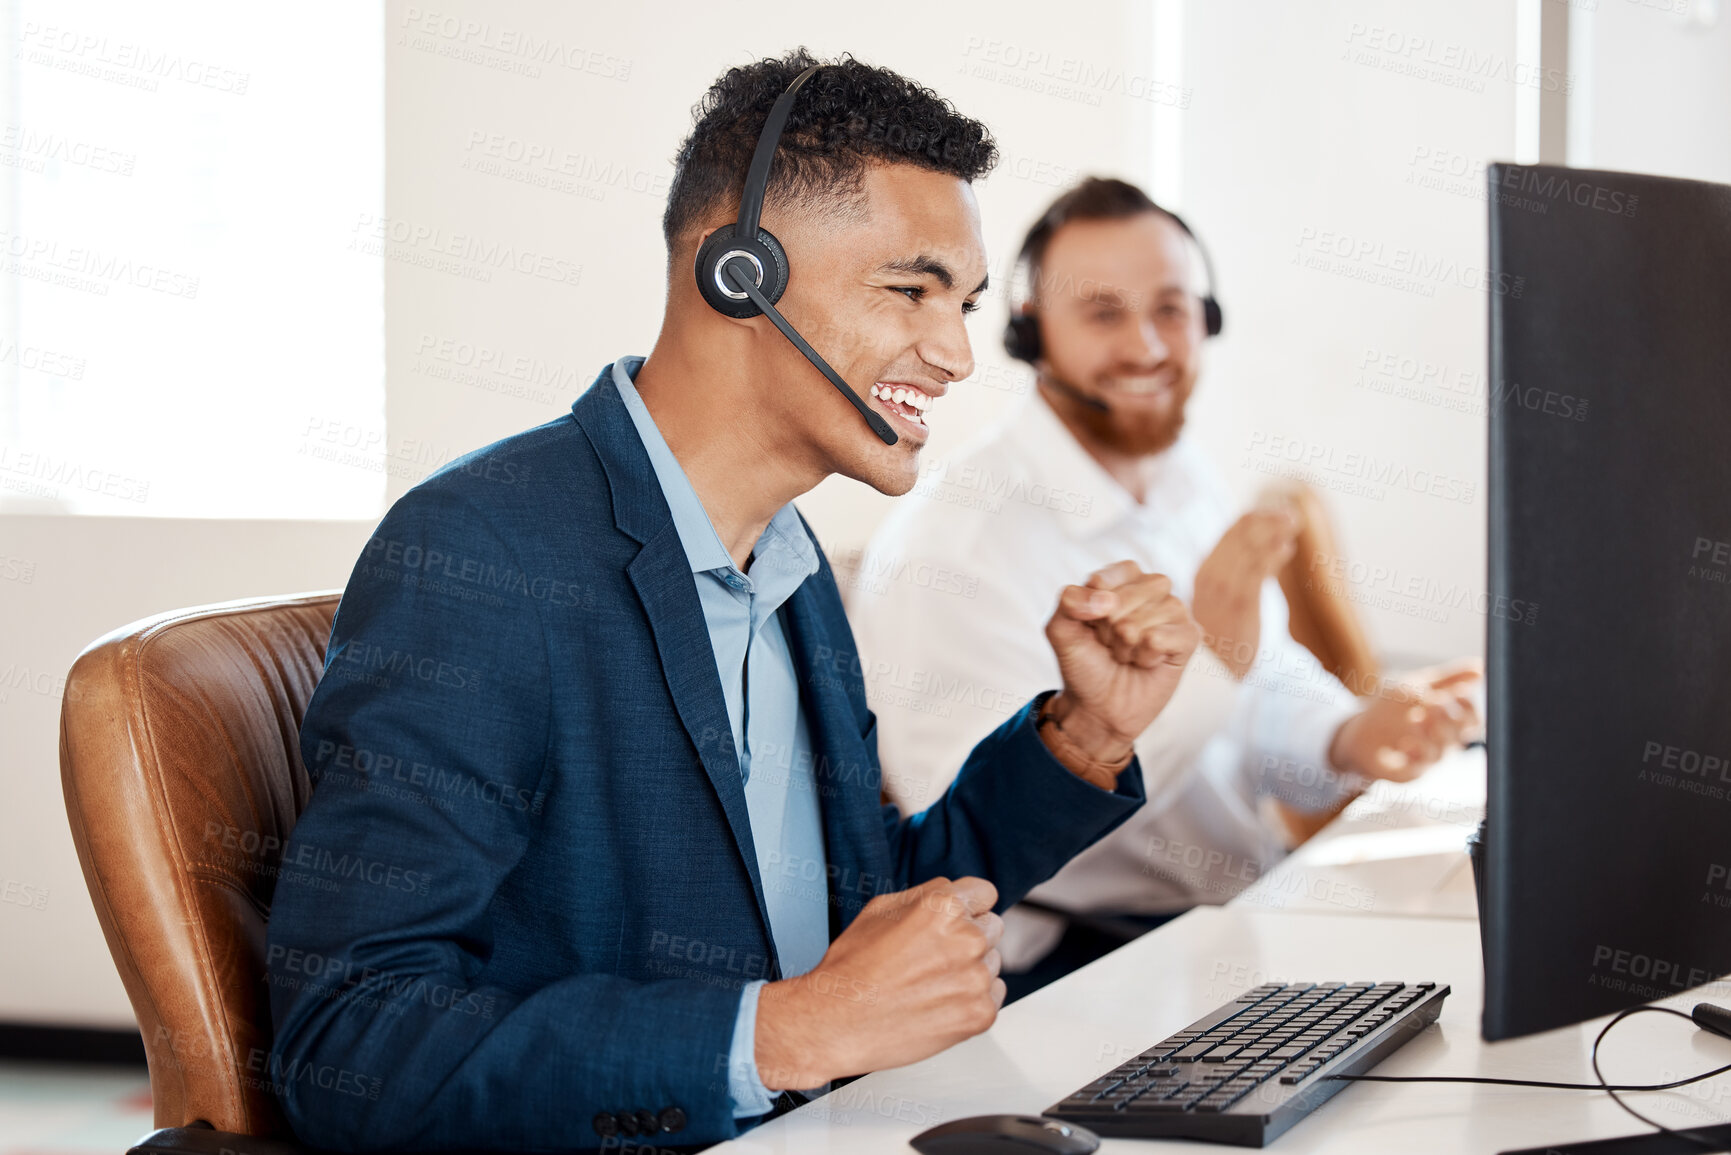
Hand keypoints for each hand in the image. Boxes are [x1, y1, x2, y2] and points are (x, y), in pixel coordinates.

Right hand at [753, 876, 1003, 1089]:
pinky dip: (971, 1001)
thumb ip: (926, 895)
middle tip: (933, 957)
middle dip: (969, 938)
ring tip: (929, 984)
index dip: (967, 907)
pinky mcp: (980, 1014)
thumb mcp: (880, 909)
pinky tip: (938, 1003)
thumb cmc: (851, 968)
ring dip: (970, 970)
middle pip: (992, 928)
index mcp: (943, 906)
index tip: (956, 921)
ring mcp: (976, 979)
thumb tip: (954, 893)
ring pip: (992, 963)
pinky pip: (992, 996)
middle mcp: (967, 939)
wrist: (836, 1024)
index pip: (985, 894)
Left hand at [1041, 560, 1201, 775]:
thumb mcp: (1061, 631)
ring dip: (1126, 646)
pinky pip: (1160, 638)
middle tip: (1112, 645)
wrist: (1099, 706)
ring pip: (1143, 620)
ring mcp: (1174, 610)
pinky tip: (1146, 662)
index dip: (1090, 611)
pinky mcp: (1189, 635)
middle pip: (1125, 599)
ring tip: (1128, 655)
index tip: (1091, 627)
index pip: (1102, 580)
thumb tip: (1104, 600)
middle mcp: (1151, 587)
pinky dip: (1145, 656)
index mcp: (1122, 577)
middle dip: (1109, 630)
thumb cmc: (1085, 664)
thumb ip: (1068, 603)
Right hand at [1192, 504, 1299, 678]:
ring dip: (1272, 533)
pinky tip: (1287, 548)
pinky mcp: (1240, 605)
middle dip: (1267, 521)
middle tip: (1291, 515)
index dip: (1255, 518)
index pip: (1229, 533)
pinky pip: (1256, 572)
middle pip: (1238, 537)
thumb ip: (1240, 567)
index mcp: (1204, 573)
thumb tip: (1264, 534)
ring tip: (1293, 526)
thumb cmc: (1239, 630)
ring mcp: (1223, 592)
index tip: (1277, 512)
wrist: (1238, 671)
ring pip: (1248, 550)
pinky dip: (1272, 556)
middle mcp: (1209, 579)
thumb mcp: (1229, 595)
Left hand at [1329, 661, 1482, 781]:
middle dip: (1451, 718)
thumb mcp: (1419, 685)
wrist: (1358, 733)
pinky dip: (1414, 749)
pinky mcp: (1410, 771)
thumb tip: (1480, 667)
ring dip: (1431, 732)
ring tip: (1415, 716)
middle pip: (1462, 735)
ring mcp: (1428, 758)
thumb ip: (1449, 679)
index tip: (1454, 692)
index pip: (1472, 719)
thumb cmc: (1391, 710)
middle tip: (1434, 702)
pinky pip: (1421, 765)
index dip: (1467, 707)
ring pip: (1443, 750)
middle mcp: (1443, 743)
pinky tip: (1405, 741)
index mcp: (1449, 723)